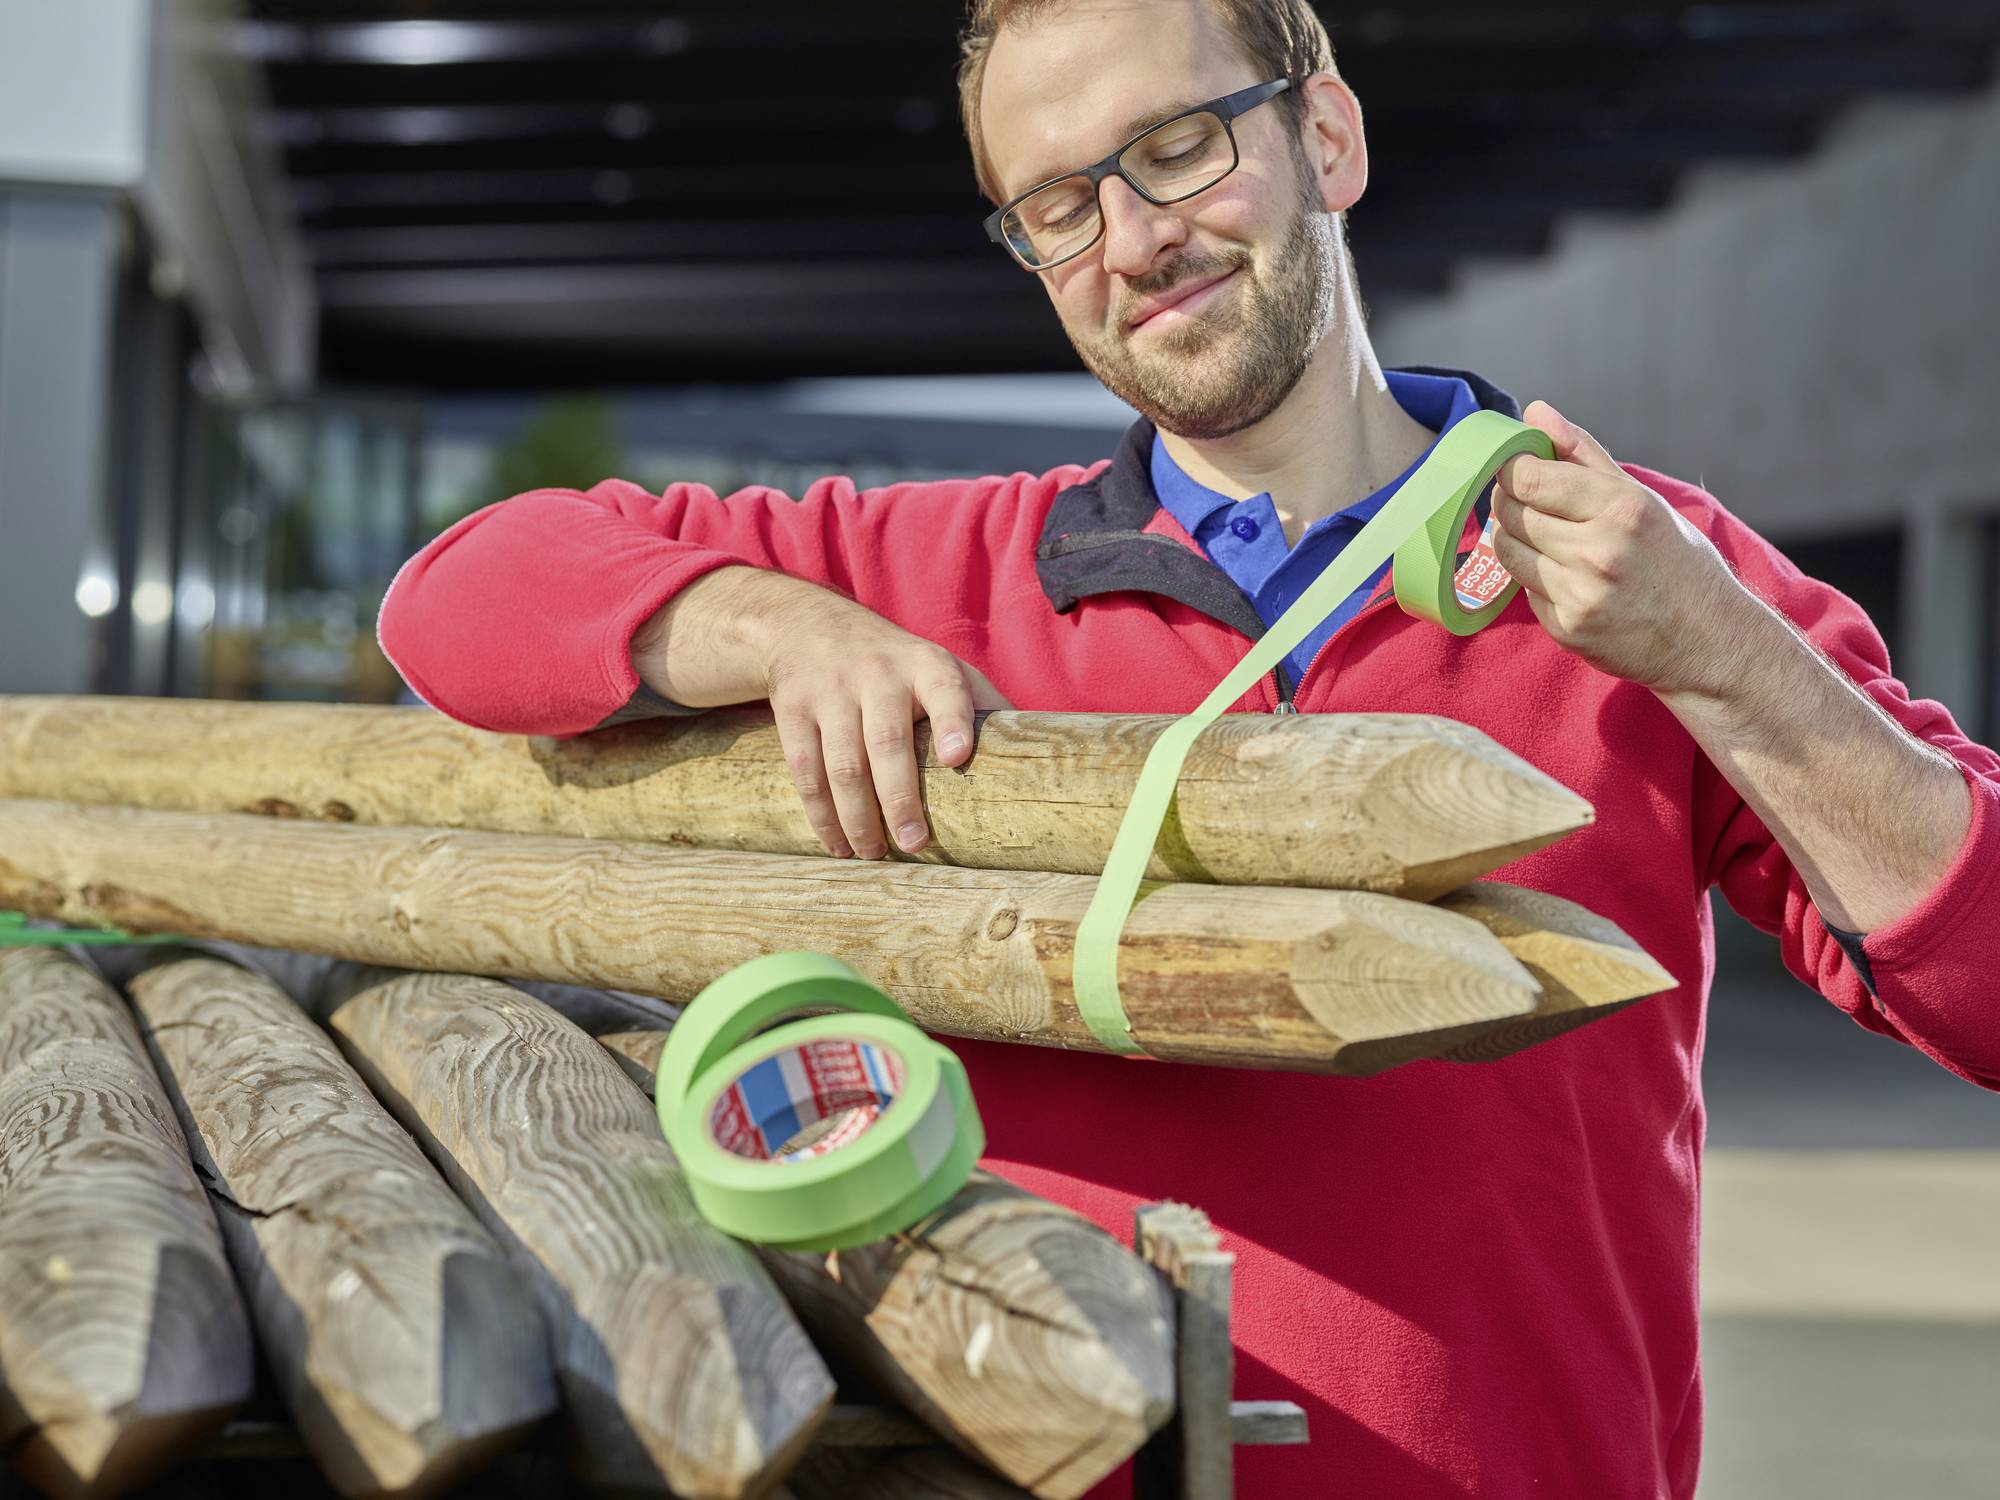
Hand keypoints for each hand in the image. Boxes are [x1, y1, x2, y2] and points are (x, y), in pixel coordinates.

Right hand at [634, 567, 1011, 858]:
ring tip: (874, 853)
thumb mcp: (937, 665)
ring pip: (841, 764)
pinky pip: (804, 769)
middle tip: (915, 843)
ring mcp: (830, 691)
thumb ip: (980, 702)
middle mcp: (876, 673)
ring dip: (856, 817)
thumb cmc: (892, 661)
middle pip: (886, 742)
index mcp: (924, 665)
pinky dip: (820, 814)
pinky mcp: (792, 708)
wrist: (805, 624)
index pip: (945, 688)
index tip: (959, 758)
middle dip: (899, 799)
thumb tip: (1040, 752)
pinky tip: (837, 844)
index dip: (953, 721)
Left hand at [1489, 400, 1753, 698]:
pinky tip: (1564, 576)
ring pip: (1508, 552)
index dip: (1512, 470)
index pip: (1529, 479)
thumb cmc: (1675, 561)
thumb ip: (1582, 453)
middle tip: (1527, 501)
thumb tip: (1535, 412)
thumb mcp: (1640, 498)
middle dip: (1509, 502)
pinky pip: (1524, 590)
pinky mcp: (1567, 629)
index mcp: (1621, 509)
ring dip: (1514, 538)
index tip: (1517, 469)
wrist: (1707, 640)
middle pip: (1511, 513)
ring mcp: (1580, 595)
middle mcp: (1598, 552)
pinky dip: (1533, 578)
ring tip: (1544, 536)